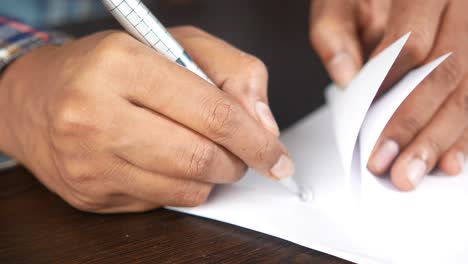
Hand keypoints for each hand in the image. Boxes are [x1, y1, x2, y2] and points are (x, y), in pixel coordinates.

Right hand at [0, 27, 292, 212]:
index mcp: (121, 65)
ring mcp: (89, 162)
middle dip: (237, 162)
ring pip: (185, 188)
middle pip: (199, 157)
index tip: (276, 155)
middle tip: (243, 155)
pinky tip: (171, 164)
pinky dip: (183, 186)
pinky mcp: (90, 194)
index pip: (212, 113)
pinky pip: (161, 202)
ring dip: (212, 177)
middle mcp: (96, 115)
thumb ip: (233, 72)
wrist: (36, 97)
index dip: (255, 140)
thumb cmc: (108, 66)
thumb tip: (263, 125)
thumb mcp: (176, 44)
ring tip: (208, 155)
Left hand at [310, 0, 467, 190]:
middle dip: (414, 125)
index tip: (368, 122)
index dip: (390, 88)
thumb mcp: (338, 1)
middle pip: (445, 73)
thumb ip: (334, 35)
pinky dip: (461, 133)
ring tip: (413, 171)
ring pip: (467, 91)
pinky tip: (448, 159)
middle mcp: (460, 9)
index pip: (410, 43)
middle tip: (387, 162)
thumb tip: (346, 76)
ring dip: (439, 138)